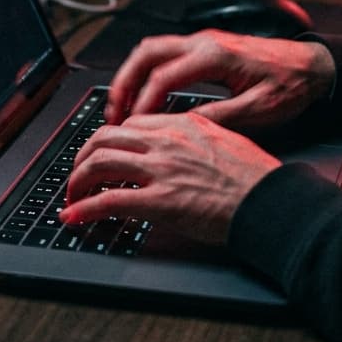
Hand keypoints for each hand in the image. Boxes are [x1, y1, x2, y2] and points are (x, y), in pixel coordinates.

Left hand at [59, 112, 280, 244]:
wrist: (269, 199)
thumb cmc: (255, 177)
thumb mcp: (224, 139)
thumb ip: (197, 135)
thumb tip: (182, 143)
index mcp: (182, 124)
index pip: (130, 124)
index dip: (109, 140)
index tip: (103, 154)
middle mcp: (166, 141)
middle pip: (105, 138)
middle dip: (83, 157)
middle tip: (79, 174)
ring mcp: (160, 170)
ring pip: (99, 164)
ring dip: (77, 182)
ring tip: (72, 197)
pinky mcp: (159, 201)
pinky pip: (108, 201)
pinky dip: (84, 209)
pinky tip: (74, 217)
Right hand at [104, 30, 336, 133]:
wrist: (314, 65)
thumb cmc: (291, 86)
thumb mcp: (258, 110)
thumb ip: (218, 118)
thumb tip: (181, 129)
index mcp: (215, 56)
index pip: (163, 77)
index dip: (143, 104)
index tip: (132, 128)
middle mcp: (204, 41)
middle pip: (147, 53)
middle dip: (124, 83)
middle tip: (113, 114)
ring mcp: (203, 40)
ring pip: (152, 49)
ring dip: (132, 75)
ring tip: (122, 106)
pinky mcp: (206, 46)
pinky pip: (165, 52)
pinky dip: (147, 72)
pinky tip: (145, 95)